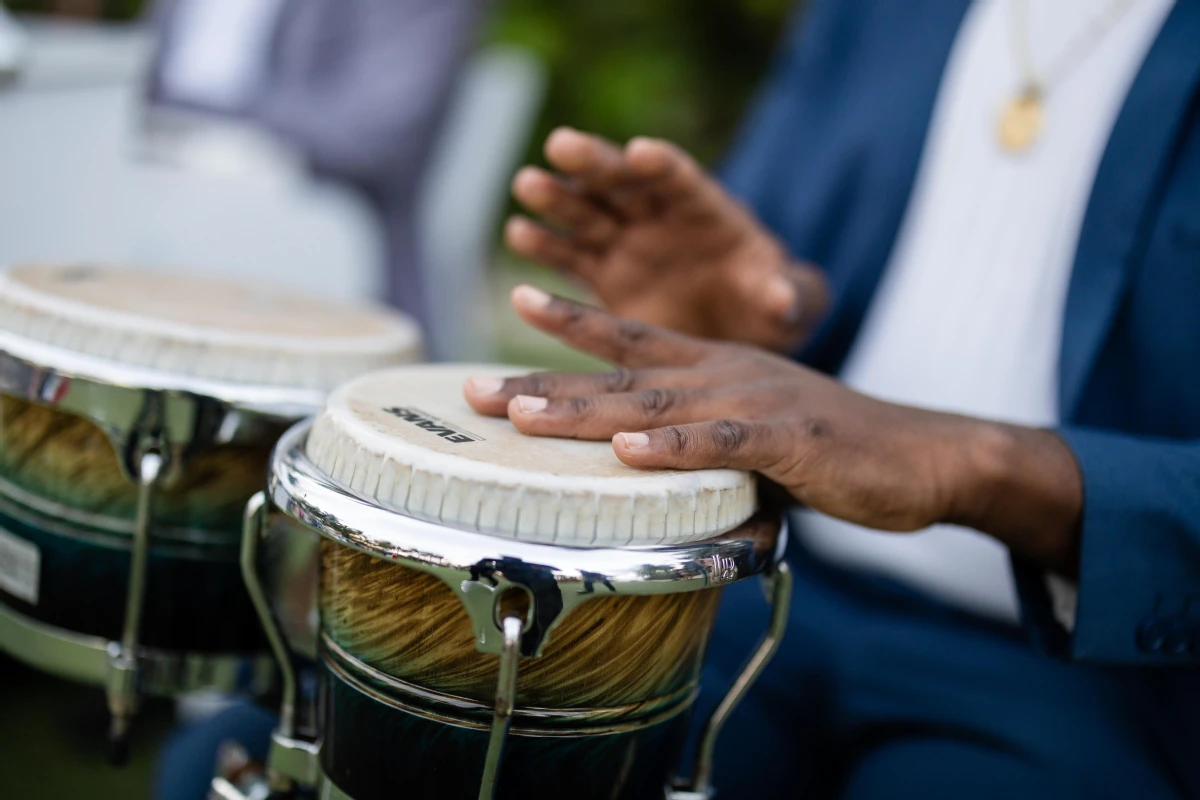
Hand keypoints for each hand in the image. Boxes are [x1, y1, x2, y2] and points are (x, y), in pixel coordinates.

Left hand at [465, 286, 1083, 573]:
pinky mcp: (789, 439)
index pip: (628, 341)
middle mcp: (723, 373)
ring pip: (655, 403)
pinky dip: (676, 446)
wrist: (921, 454)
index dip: (569, 327)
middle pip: (617, 375)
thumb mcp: (755, 432)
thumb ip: (703, 441)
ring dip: (585, 409)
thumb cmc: (833, 448)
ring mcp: (755, 401)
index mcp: (714, 368)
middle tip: (473, 390)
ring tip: (523, 413)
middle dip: (542, 382)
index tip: (514, 308)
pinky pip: (724, 443)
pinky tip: (630, 449)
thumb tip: (650, 467)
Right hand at [506, 127, 829, 350]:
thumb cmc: (768, 304)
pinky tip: (520, 231)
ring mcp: (627, 242)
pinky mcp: (604, 275)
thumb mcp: (786, 301)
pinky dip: (546, 244)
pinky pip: (571, 257)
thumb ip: (785, 294)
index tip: (641, 154)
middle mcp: (659, 216)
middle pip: (624, 181)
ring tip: (529, 183)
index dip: (663, 165)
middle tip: (561, 145)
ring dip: (559, 197)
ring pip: (588, 212)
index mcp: (706, 209)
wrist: (737, 330)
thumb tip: (783, 298)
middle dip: (595, 163)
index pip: (682, 179)